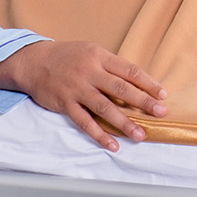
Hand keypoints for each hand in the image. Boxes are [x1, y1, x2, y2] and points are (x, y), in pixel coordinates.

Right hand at [0, 39, 166, 151]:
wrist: (34, 61)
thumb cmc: (68, 56)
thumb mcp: (92, 52)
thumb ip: (111, 66)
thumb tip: (136, 82)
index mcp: (100, 57)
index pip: (129, 70)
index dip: (148, 83)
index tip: (162, 94)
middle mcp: (90, 72)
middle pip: (121, 89)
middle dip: (143, 102)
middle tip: (161, 112)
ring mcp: (77, 89)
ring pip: (105, 108)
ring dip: (124, 123)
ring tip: (140, 135)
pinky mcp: (65, 104)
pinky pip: (85, 122)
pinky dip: (99, 135)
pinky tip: (113, 144)